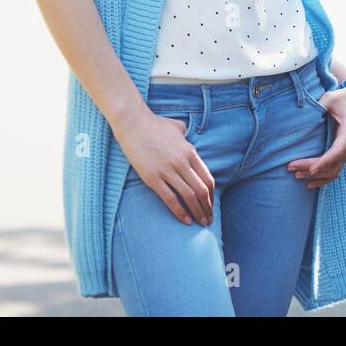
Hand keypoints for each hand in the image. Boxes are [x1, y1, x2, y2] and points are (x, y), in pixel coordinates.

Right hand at [116, 106, 214, 224]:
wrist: (133, 123)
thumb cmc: (155, 124)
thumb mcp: (177, 127)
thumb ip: (186, 135)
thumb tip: (188, 137)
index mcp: (190, 152)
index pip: (207, 179)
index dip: (212, 196)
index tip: (211, 205)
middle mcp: (182, 163)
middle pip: (201, 191)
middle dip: (207, 208)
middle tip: (209, 220)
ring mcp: (168, 171)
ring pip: (189, 196)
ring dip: (197, 212)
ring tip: (200, 223)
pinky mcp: (152, 178)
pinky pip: (170, 198)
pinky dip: (180, 211)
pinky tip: (185, 220)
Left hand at [286, 84, 345, 188]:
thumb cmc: (345, 97)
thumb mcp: (331, 98)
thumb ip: (319, 105)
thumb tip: (302, 112)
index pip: (337, 152)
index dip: (323, 162)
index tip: (310, 169)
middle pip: (332, 164)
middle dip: (311, 168)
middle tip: (290, 168)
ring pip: (334, 170)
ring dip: (316, 176)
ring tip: (297, 176)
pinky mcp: (345, 151)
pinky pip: (336, 168)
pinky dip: (324, 177)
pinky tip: (310, 182)